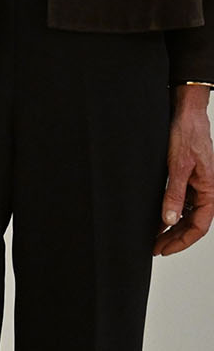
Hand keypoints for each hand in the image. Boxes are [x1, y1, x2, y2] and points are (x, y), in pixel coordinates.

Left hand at [156, 83, 212, 255]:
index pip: (199, 226)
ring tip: (153, 236)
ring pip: (186, 213)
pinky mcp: (186, 176)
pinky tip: (156, 216)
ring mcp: (196, 184)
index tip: (163, 249)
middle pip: (192, 223)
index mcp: (209, 191)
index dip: (182, 241)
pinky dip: (169, 210)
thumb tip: (170, 219)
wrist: (186, 112)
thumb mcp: (178, 165)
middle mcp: (205, 190)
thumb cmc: (187, 134)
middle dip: (174, 238)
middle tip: (154, 247)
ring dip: (171, 226)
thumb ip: (174, 193)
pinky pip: (180, 200)